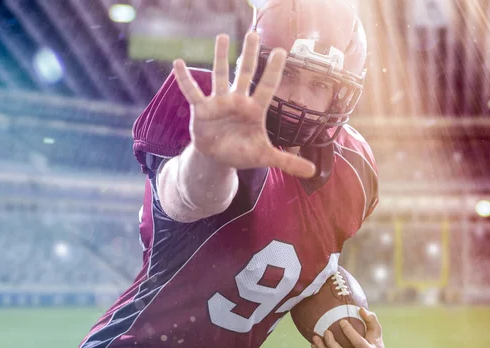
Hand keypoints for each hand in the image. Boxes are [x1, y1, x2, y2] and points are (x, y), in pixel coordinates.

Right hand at [172, 32, 315, 177]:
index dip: (273, 70)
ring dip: (220, 57)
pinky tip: (178, 63)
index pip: (267, 86)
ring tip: (222, 36)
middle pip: (245, 73)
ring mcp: (219, 102)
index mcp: (255, 109)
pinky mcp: (202, 109)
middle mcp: (238, 100)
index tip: (281, 50)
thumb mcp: (266, 157)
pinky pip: (192, 91)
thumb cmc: (243, 152)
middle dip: (249, 55)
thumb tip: (312, 172)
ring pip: (220, 75)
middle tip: (252, 34)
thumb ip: (287, 161)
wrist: (218, 159)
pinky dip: (185, 79)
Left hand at [311, 308, 384, 347]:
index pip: (359, 343)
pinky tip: (314, 344)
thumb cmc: (373, 341)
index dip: (350, 333)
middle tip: (326, 331)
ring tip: (314, 338)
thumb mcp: (376, 331)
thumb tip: (361, 309)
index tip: (342, 322)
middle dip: (332, 344)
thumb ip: (371, 320)